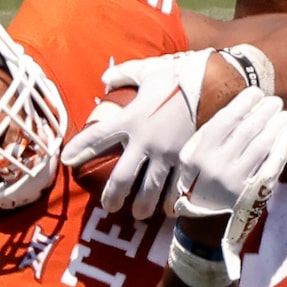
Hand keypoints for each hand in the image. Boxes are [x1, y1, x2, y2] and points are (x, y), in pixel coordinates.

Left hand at [61, 50, 210, 218]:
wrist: (220, 83)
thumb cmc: (182, 75)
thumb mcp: (151, 70)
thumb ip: (126, 73)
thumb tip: (105, 77)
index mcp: (132, 118)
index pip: (97, 138)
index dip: (80, 149)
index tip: (67, 160)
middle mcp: (146, 141)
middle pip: (121, 178)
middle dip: (112, 197)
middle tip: (109, 208)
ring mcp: (168, 155)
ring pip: (148, 192)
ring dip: (141, 207)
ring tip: (137, 215)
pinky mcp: (188, 161)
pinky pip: (177, 189)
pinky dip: (170, 202)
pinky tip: (167, 209)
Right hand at [169, 84, 286, 253]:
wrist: (203, 221)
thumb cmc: (202, 178)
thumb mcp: (194, 155)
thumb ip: (213, 131)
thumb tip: (243, 104)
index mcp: (198, 151)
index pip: (226, 119)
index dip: (244, 103)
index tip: (257, 93)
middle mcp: (216, 164)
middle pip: (248, 129)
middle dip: (265, 111)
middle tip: (276, 102)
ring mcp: (235, 179)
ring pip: (262, 144)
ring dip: (277, 125)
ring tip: (285, 115)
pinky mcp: (252, 192)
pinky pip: (273, 163)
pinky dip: (285, 144)